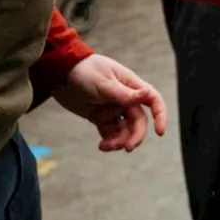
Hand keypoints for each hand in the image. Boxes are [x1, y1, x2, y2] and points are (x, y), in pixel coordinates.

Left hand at [52, 55, 167, 153]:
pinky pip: (111, 133)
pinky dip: (109, 142)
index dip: (160, 115)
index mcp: (130, 85)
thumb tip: (146, 95)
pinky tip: (101, 145)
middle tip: (127, 148)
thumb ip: (124, 94)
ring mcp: (113, 108)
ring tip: (106, 146)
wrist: (59, 75)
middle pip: (139, 120)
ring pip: (125, 130)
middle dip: (135, 136)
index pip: (152, 99)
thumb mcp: (103, 83)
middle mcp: (125, 98)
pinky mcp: (101, 117)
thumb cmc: (84, 71)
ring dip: (120, 141)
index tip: (160, 132)